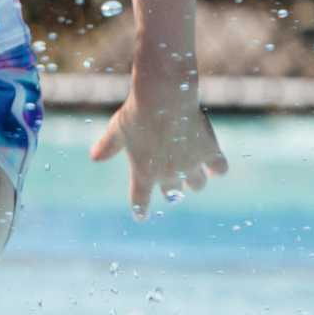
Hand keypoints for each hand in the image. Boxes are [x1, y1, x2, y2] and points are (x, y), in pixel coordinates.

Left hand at [89, 78, 227, 219]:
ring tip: (193, 172)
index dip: (140, 209)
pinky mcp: (210, 152)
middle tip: (172, 182)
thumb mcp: (118, 128)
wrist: (164, 98)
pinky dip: (217, 168)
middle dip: (172, 190)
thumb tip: (94, 157)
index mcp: (144, 171)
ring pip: (197, 184)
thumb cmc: (137, 112)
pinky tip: (215, 164)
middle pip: (173, 193)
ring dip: (194, 181)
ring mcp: (191, 165)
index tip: (141, 216)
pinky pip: (219, 168)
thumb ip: (108, 145)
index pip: (140, 199)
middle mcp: (169, 174)